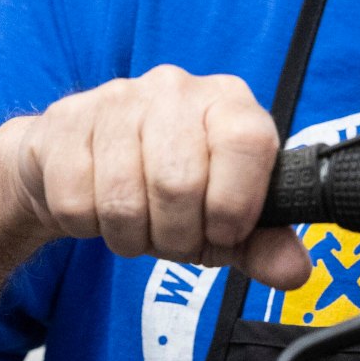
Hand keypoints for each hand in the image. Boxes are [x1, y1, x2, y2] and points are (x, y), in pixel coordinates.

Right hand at [0, 65, 308, 288]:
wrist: (75, 162)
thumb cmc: (160, 189)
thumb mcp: (220, 220)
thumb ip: (261, 244)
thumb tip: (294, 271)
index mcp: (227, 102)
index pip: (247, 142)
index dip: (234, 204)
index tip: (223, 231)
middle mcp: (174, 89)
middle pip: (179, 183)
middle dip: (175, 235)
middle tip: (171, 237)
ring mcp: (115, 99)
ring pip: (124, 199)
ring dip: (130, 237)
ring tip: (135, 226)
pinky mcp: (65, 122)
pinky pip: (76, 202)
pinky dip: (87, 227)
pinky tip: (95, 209)